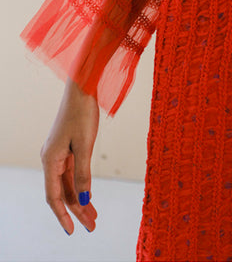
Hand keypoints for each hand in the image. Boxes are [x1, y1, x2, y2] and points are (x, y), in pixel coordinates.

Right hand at [41, 79, 98, 234]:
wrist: (82, 88)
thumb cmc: (82, 113)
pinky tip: (88, 194)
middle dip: (76, 211)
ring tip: (93, 216)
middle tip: (90, 227)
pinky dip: (80, 185)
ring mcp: (59, 154)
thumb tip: (83, 198)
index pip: (54, 196)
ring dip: (80, 199)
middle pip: (62, 192)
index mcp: (50, 160)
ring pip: (68, 183)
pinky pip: (72, 172)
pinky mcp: (67, 148)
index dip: (63, 215)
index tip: (72, 231)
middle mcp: (51, 159)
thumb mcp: (85, 145)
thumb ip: (83, 173)